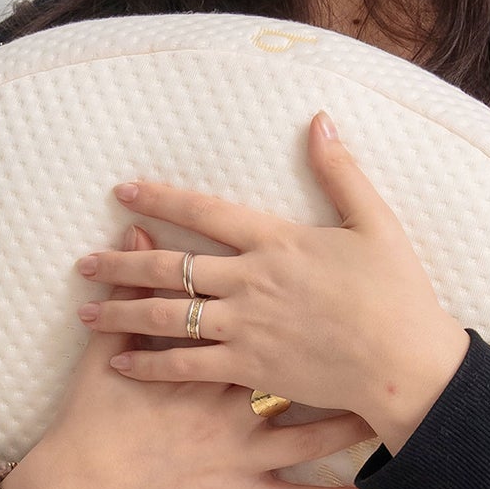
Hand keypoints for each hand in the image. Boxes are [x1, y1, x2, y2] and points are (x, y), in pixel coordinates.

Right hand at [0, 225, 383, 488]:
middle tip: (393, 341)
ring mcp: (240, 453)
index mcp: (205, 365)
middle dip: (345, 361)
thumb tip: (132, 231)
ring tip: (398, 414)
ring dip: (354, 427)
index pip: (261, 324)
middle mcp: (231, 406)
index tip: (341, 285)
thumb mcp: (102, 352)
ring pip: (310, 437)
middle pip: (300, 374)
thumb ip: (128, 293)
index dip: (299, 303)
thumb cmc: (93, 422)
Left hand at [74, 111, 470, 452]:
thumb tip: (319, 120)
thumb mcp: (375, 222)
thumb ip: (341, 171)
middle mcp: (252, 281)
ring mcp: (247, 326)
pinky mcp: (250, 368)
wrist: (407, 363)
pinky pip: (187, 366)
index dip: (160, 200)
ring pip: (169, 316)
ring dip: (122, 313)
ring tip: (85, 313)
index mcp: (277, 241)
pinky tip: (119, 362)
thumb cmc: (398, 294)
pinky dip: (150, 364)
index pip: (204, 212)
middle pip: (171, 266)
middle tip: (82, 263)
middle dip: (121, 263)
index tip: (122, 193)